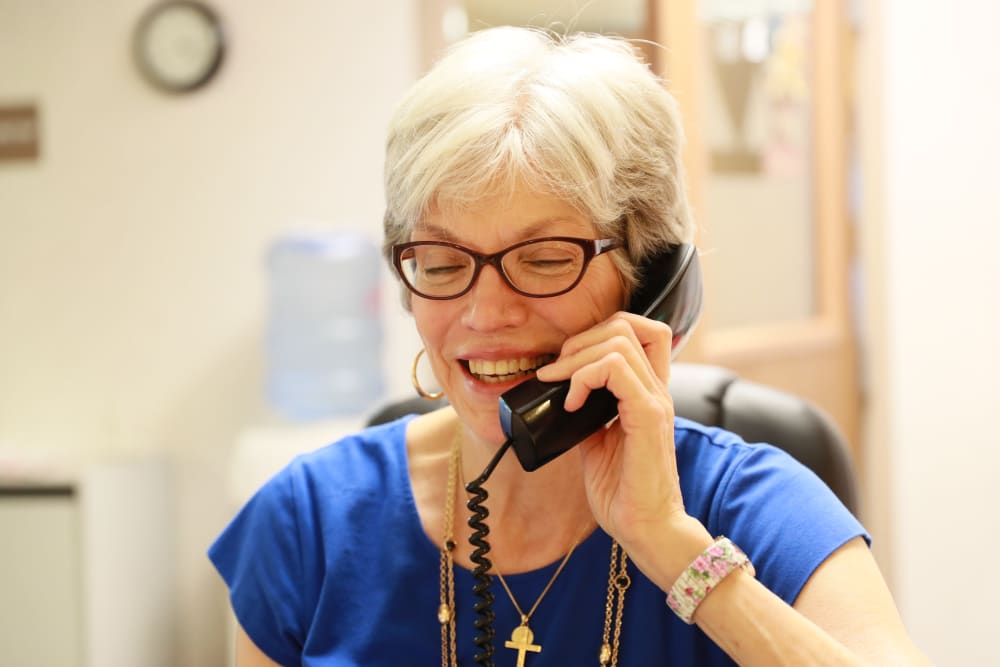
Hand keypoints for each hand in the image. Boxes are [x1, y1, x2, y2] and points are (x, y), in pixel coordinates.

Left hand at [534, 312, 693, 551]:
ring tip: (559, 385)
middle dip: (580, 339)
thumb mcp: (595, 442)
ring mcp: (655, 400)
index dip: (598, 332)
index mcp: (647, 392)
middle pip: (627, 324)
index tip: (567, 362)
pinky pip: (615, 369)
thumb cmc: (623, 492)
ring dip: (577, 357)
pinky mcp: (648, 416)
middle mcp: (656, 389)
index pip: (638, 330)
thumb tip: (557, 396)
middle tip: (555, 372)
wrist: (644, 528)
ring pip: (618, 340)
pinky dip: (584, 378)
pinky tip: (571, 403)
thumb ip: (586, 414)